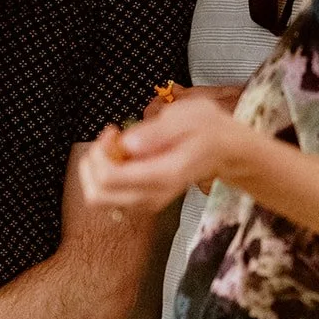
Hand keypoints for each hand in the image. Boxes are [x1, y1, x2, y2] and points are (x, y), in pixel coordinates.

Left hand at [79, 89, 249, 213]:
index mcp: (163, 175)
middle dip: (92, 162)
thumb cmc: (207, 129)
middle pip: (97, 195)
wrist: (226, 151)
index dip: (100, 151)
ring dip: (97, 170)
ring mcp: (148, 202)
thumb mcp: (187, 116)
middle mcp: (153, 196)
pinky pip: (110, 197)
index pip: (109, 178)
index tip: (113, 130)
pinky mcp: (144, 201)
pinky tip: (122, 157)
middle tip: (110, 138)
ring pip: (99, 199)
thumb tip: (128, 144)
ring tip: (116, 146)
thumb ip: (157, 131)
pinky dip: (106, 176)